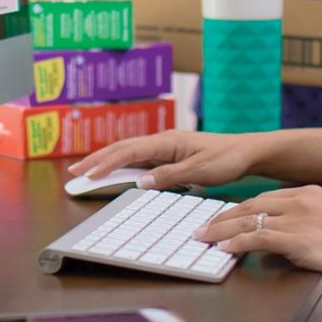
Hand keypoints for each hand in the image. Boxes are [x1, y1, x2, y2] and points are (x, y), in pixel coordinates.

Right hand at [65, 130, 256, 190]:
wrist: (247, 152)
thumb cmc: (227, 159)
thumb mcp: (199, 171)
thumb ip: (169, 176)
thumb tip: (139, 181)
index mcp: (166, 141)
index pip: (128, 151)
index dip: (105, 163)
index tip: (87, 175)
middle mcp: (163, 141)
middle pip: (122, 149)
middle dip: (97, 160)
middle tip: (74, 172)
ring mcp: (166, 147)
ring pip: (129, 153)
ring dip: (107, 161)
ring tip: (87, 172)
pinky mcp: (171, 154)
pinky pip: (141, 159)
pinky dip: (123, 165)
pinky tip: (115, 172)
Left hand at [190, 186, 321, 292]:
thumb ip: (294, 236)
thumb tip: (266, 253)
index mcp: (309, 193)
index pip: (263, 199)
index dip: (237, 210)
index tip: (220, 219)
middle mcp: (301, 200)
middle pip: (250, 206)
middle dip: (222, 218)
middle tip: (202, 228)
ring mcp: (299, 217)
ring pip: (249, 220)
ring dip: (222, 231)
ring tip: (204, 238)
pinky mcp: (297, 237)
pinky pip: (259, 237)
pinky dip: (238, 243)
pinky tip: (225, 249)